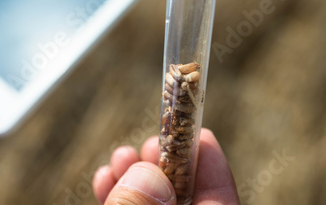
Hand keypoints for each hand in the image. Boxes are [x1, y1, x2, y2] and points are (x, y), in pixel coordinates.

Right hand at [93, 128, 239, 204]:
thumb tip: (146, 175)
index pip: (220, 197)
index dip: (208, 159)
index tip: (195, 127)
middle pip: (186, 194)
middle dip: (164, 163)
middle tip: (149, 143)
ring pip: (156, 203)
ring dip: (134, 177)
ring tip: (120, 157)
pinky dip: (119, 197)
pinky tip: (105, 180)